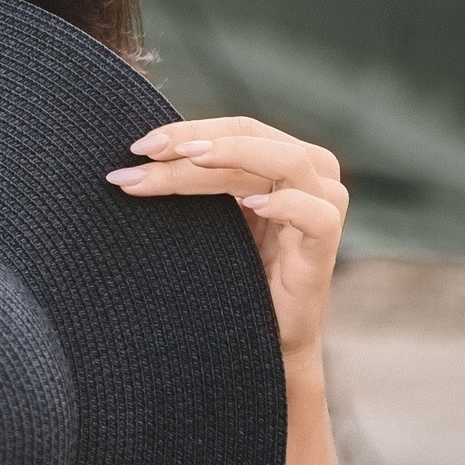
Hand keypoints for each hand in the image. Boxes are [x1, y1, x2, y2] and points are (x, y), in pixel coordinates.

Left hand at [106, 117, 345, 372]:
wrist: (264, 336)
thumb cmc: (235, 270)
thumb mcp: (214, 216)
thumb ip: (197, 179)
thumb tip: (138, 153)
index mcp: (284, 159)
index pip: (238, 128)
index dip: (190, 129)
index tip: (138, 147)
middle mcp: (313, 173)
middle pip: (252, 140)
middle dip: (193, 145)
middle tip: (144, 156)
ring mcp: (326, 205)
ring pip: (285, 163)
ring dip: (232, 157)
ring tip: (188, 161)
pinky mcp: (327, 245)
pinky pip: (316, 214)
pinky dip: (285, 204)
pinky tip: (252, 205)